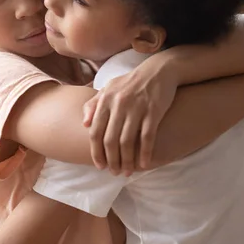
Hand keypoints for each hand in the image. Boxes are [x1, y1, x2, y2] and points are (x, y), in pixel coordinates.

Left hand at [83, 57, 177, 174]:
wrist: (158, 71)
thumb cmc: (131, 82)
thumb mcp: (109, 88)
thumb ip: (94, 104)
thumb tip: (84, 124)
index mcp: (105, 100)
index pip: (95, 132)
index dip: (96, 152)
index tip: (99, 166)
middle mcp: (118, 104)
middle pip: (110, 140)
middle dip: (111, 160)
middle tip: (114, 173)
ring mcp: (136, 108)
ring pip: (127, 142)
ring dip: (126, 161)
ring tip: (127, 172)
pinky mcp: (153, 111)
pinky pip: (147, 137)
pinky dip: (145, 153)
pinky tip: (145, 164)